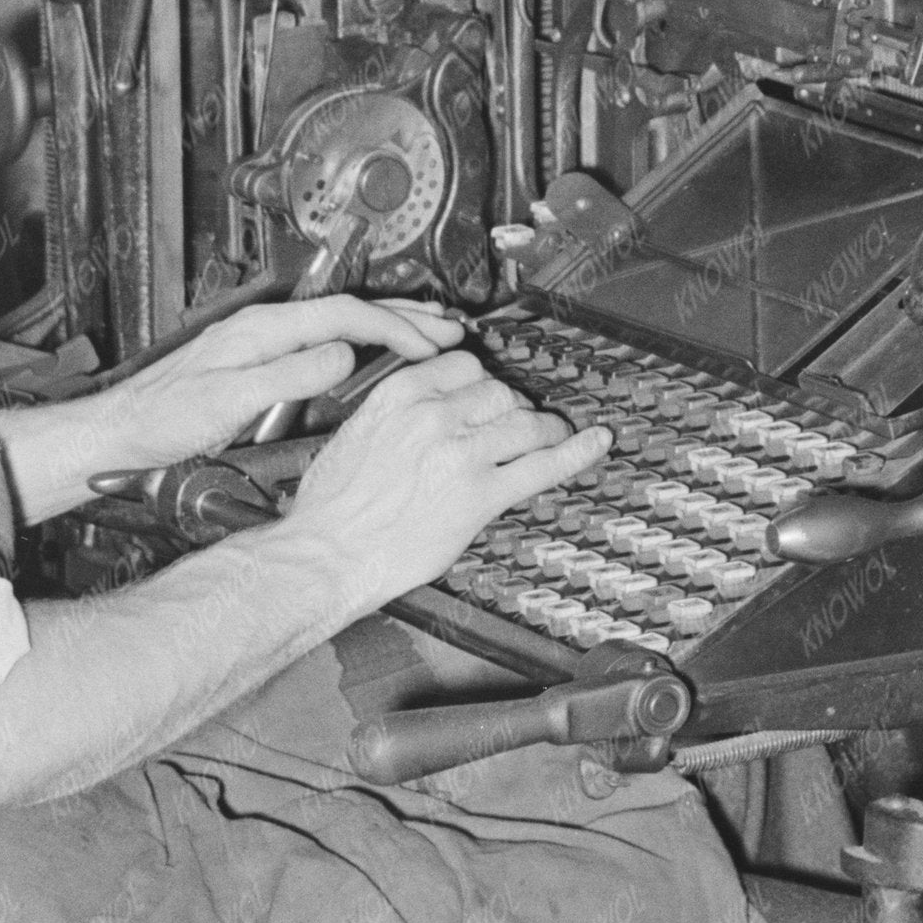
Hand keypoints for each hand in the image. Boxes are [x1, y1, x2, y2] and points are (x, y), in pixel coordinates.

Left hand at [25, 290, 462, 517]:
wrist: (118, 433)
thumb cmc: (161, 420)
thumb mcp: (226, 402)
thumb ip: (287, 375)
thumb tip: (341, 354)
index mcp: (261, 329)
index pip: (343, 315)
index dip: (393, 328)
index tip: (431, 345)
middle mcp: (264, 327)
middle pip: (347, 308)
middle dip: (404, 316)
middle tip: (452, 329)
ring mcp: (262, 341)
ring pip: (340, 322)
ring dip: (388, 327)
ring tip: (430, 335)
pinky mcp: (258, 360)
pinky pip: (326, 339)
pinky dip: (362, 343)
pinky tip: (375, 359)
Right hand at [282, 348, 607, 621]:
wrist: (326, 555)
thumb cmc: (330, 507)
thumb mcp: (355, 434)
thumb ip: (398, 412)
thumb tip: (429, 408)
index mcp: (400, 394)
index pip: (465, 367)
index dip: (484, 384)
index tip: (489, 396)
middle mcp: (435, 415)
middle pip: (501, 392)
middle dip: (514, 408)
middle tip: (520, 424)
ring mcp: (462, 454)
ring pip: (527, 423)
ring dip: (547, 428)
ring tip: (555, 434)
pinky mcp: (481, 495)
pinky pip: (544, 464)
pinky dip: (577, 451)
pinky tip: (596, 441)